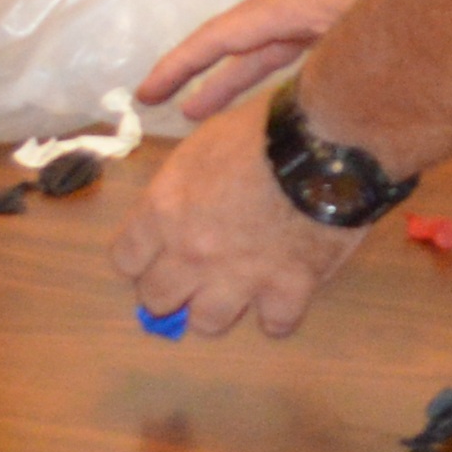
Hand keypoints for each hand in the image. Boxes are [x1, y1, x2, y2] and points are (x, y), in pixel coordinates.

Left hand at [115, 87, 369, 342]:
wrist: (324, 141)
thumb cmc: (262, 128)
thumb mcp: (203, 143)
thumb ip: (182, 185)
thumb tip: (180, 206)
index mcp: (165, 210)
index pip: (127, 260)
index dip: (143, 259)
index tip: (159, 255)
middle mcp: (192, 252)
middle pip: (158, 298)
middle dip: (173, 290)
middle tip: (194, 278)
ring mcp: (239, 275)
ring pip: (207, 323)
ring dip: (218, 309)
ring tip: (234, 295)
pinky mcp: (288, 287)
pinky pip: (275, 324)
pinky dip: (279, 314)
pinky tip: (283, 300)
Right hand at [135, 0, 395, 119]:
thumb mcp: (386, 22)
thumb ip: (365, 62)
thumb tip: (350, 107)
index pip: (232, 31)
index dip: (187, 62)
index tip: (150, 91)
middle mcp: (318, 6)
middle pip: (248, 43)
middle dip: (208, 77)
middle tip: (170, 110)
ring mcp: (340, 15)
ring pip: (276, 52)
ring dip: (241, 82)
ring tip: (203, 115)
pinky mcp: (363, 25)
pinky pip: (307, 53)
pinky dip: (284, 79)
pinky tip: (280, 108)